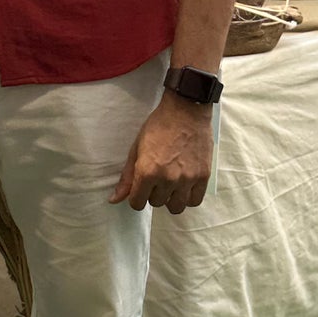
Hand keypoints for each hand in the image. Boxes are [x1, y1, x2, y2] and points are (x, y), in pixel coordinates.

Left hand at [111, 94, 212, 216]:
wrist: (186, 110)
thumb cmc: (159, 125)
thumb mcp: (137, 148)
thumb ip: (127, 176)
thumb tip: (114, 200)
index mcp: (147, 171)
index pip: (137, 203)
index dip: (137, 196)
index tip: (141, 187)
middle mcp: (167, 179)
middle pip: (156, 203)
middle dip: (154, 193)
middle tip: (158, 177)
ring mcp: (187, 179)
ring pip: (175, 206)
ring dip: (171, 198)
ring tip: (171, 183)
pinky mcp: (203, 177)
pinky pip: (194, 201)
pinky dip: (188, 197)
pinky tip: (184, 186)